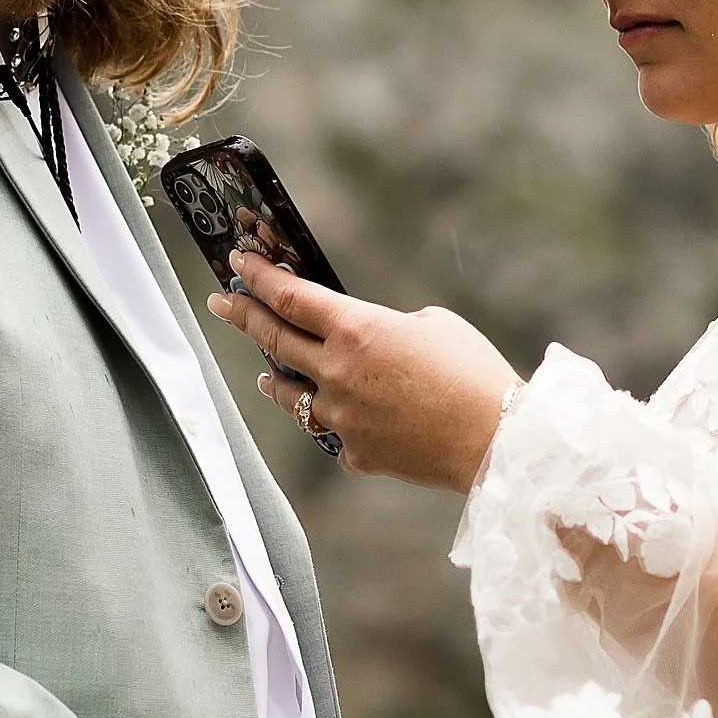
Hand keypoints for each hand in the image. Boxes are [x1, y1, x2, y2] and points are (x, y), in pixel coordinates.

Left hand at [211, 253, 515, 490]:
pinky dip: (338, 424)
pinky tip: (343, 422)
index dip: (260, 277)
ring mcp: (341, 417)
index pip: (291, 297)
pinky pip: (336, 434)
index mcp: (357, 329)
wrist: (495, 440)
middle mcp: (337, 372)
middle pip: (275, 340)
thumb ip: (387, 329)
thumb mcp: (433, 325)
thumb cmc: (474, 373)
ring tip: (266, 375)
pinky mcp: (356, 453)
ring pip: (291, 396)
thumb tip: (369, 345)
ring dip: (276, 380)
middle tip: (222, 303)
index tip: (239, 264)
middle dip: (244, 317)